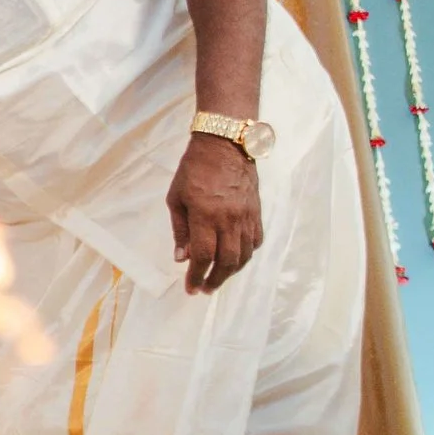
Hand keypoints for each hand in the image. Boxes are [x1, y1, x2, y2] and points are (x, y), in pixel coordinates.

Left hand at [167, 133, 262, 293]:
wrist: (225, 145)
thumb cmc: (194, 170)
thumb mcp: (176, 198)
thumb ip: (180, 230)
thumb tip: (181, 257)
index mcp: (205, 215)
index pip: (203, 255)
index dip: (196, 276)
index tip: (190, 288)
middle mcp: (229, 219)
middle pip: (227, 261)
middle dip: (215, 280)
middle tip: (204, 289)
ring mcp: (246, 216)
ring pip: (244, 254)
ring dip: (231, 271)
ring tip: (218, 278)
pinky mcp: (257, 212)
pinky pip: (255, 241)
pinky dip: (245, 255)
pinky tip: (235, 259)